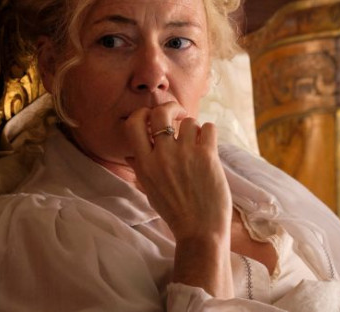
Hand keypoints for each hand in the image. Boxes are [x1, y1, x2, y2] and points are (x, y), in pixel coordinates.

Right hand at [124, 102, 231, 241]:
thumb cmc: (175, 212)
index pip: (133, 124)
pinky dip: (209, 134)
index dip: (143, 114)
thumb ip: (140, 170)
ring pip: (189, 121)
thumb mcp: (150, 191)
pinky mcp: (207, 156)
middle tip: (179, 115)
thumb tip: (130, 155)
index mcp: (144, 164)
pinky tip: (208, 146)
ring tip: (197, 143)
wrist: (200, 231)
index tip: (153, 118)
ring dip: (194, 129)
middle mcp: (162, 156)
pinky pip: (208, 128)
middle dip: (170, 108)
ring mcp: (185, 154)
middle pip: (160, 113)